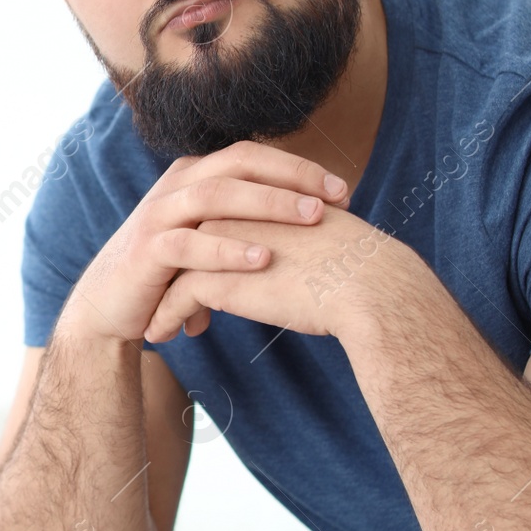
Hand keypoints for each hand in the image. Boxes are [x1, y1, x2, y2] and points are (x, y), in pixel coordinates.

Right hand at [54, 140, 350, 345]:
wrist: (111, 304)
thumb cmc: (173, 271)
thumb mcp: (210, 236)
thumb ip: (247, 223)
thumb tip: (313, 220)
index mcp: (195, 176)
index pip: (252, 155)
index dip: (298, 168)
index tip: (343, 191)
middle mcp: (176, 186)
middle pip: (239, 164)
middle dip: (292, 178)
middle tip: (335, 198)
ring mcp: (159, 215)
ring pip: (216, 196)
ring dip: (268, 205)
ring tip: (310, 218)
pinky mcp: (147, 250)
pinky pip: (189, 244)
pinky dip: (228, 250)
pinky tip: (263, 260)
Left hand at [142, 205, 418, 342]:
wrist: (369, 286)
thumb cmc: (358, 266)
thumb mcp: (318, 236)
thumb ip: (294, 236)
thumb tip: (295, 254)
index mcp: (257, 195)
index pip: (213, 219)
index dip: (204, 251)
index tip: (198, 276)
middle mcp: (230, 209)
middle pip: (186, 240)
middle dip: (175, 273)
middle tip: (170, 300)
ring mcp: (218, 241)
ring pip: (171, 269)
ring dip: (161, 298)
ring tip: (160, 325)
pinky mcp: (213, 277)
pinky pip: (173, 298)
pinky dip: (164, 317)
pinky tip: (163, 335)